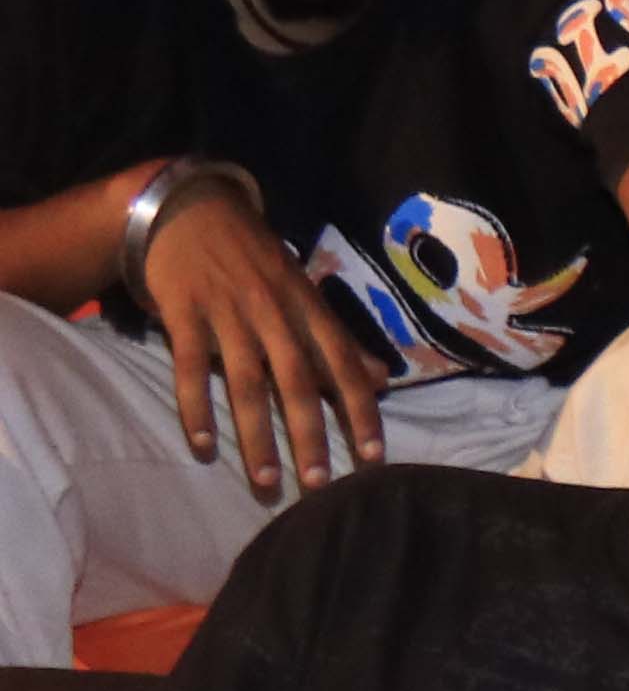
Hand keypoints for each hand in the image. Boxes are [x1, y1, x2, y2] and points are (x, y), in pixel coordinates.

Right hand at [133, 169, 386, 501]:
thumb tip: (382, 380)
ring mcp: (227, 312)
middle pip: (296, 382)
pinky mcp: (183, 313)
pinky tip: (203, 445)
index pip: (342, 366)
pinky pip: (189, 367)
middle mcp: (272, 312)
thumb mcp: (304, 292)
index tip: (373, 456)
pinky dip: (196, 408)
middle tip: (320, 484)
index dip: (360, 411)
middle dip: (310, 435)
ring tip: (266, 479)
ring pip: (246, 382)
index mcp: (307, 308)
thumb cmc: (254, 258)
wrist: (189, 206)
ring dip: (256, 435)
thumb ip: (339, 341)